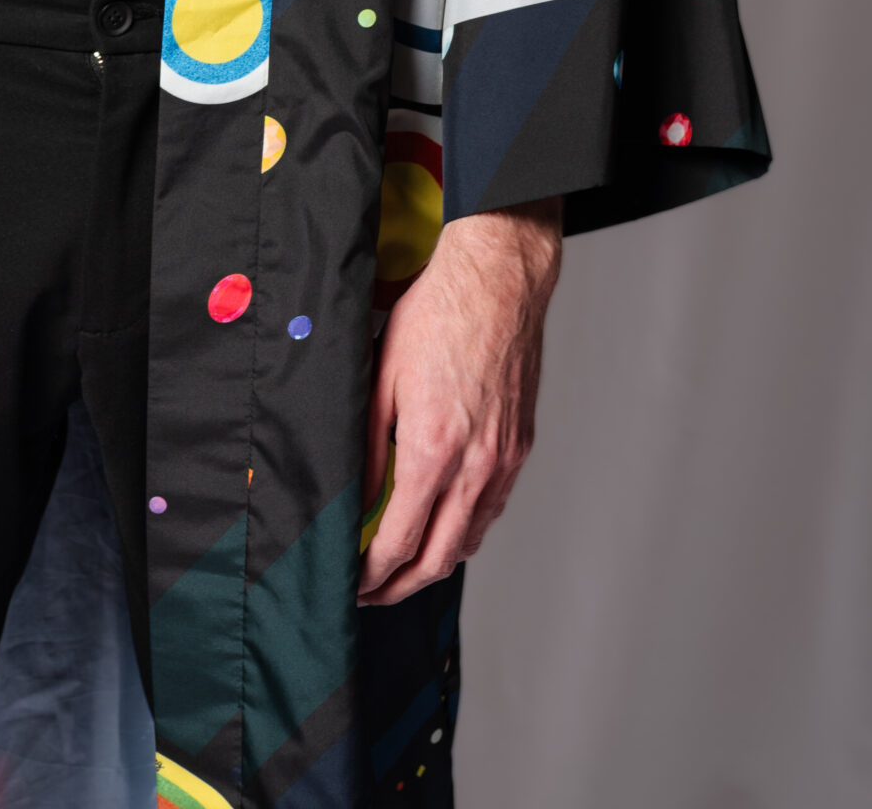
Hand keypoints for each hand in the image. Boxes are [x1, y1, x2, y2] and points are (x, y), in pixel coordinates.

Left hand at [357, 198, 560, 606]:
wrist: (498, 280)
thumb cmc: (436, 315)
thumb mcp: (380, 376)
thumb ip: (364, 445)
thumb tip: (350, 497)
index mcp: (434, 450)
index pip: (401, 542)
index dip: (373, 574)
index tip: (351, 585)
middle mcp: (476, 465)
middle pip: (440, 559)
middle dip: (401, 586)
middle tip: (371, 592)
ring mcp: (504, 459)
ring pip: (471, 539)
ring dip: (436, 563)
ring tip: (402, 565)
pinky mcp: (520, 446)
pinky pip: (492, 508)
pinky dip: (465, 530)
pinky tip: (444, 522)